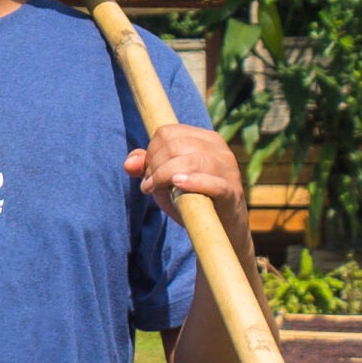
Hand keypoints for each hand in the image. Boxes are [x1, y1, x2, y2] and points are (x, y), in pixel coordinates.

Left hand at [125, 124, 246, 227]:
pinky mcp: (232, 192)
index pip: (168, 133)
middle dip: (155, 165)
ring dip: (164, 176)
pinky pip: (213, 183)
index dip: (151, 152)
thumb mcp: (166, 181)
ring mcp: (229, 170)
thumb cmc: (193, 199)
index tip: (148, 173)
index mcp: (206, 139)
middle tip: (149, 185)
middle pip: (175, 146)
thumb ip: (147, 168)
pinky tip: (177, 185)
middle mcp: (220, 150)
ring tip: (153, 190)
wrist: (223, 229)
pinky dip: (193, 182)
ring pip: (191, 161)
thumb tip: (129, 164)